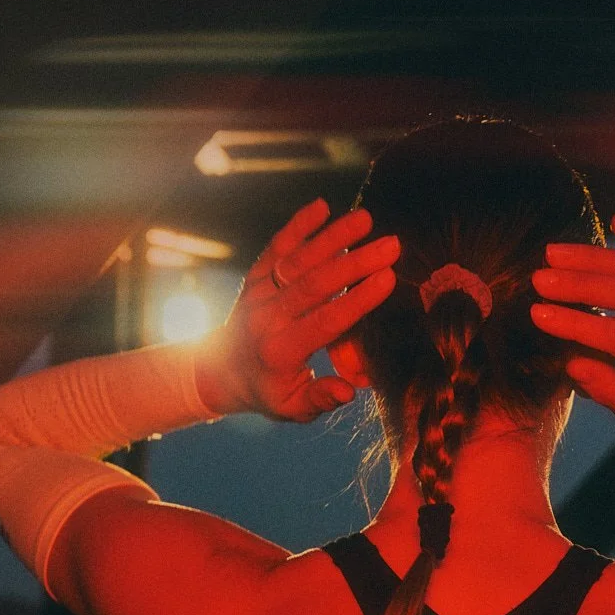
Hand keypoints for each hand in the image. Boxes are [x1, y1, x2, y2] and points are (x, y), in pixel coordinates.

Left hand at [194, 199, 399, 421]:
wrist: (222, 371)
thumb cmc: (269, 392)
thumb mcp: (293, 408)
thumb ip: (321, 398)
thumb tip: (349, 390)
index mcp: (281, 351)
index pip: (326, 321)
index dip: (357, 300)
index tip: (387, 279)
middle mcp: (268, 317)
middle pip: (315, 284)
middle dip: (355, 262)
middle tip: (391, 246)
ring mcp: (259, 292)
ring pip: (297, 259)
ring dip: (332, 237)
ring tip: (366, 219)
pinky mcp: (256, 276)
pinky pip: (276, 247)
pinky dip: (297, 226)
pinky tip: (321, 206)